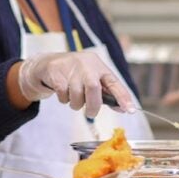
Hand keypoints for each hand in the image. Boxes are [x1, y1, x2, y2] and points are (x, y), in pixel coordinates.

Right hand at [18, 51, 135, 116]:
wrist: (48, 64)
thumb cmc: (75, 74)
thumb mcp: (92, 78)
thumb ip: (106, 93)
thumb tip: (123, 108)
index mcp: (99, 66)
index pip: (114, 82)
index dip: (123, 96)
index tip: (130, 110)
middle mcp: (86, 64)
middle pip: (93, 89)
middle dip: (93, 106)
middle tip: (91, 113)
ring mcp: (70, 67)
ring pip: (76, 95)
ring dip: (76, 104)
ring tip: (73, 99)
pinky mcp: (56, 72)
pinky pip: (63, 94)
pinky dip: (64, 100)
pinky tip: (63, 93)